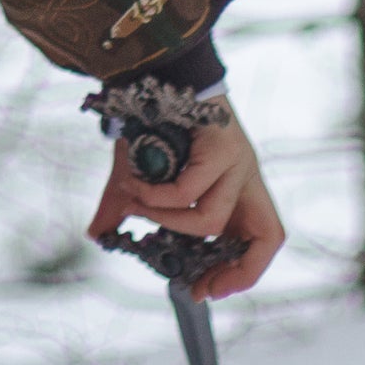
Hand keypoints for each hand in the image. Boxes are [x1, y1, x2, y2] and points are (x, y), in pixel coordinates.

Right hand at [86, 95, 284, 300]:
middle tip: (196, 283)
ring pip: (212, 219)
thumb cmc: (151, 124)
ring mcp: (238, 161)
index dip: (246, 271)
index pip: (264, 239)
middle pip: (268, 236)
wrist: (152, 75)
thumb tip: (96, 233)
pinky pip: (189, 190)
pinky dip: (156, 196)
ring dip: (165, 219)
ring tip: (134, 203)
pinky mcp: (222, 146)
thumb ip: (125, 208)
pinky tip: (134, 185)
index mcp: (237, 187)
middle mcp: (245, 175)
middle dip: (235, 269)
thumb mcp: (140, 177)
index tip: (209, 289)